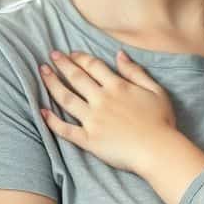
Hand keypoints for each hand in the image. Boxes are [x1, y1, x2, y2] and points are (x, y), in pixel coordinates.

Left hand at [39, 50, 179, 173]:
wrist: (158, 150)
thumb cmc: (161, 122)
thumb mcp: (155, 90)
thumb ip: (136, 72)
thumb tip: (119, 54)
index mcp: (117, 87)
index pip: (93, 66)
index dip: (80, 57)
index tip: (70, 53)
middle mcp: (101, 100)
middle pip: (76, 78)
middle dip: (62, 64)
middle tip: (51, 55)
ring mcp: (93, 120)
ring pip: (66, 98)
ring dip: (52, 84)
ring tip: (42, 73)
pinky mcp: (89, 140)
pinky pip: (66, 129)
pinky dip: (52, 121)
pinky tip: (42, 112)